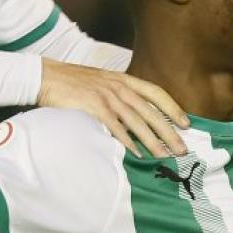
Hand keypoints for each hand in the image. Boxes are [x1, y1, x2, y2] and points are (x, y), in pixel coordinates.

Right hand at [40, 60, 189, 156]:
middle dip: (169, 131)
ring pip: (137, 121)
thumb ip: (119, 95)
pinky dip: (127, 141)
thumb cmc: (73, 83)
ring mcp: (107, 95)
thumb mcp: (102, 83)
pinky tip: (136, 153)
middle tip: (182, 148)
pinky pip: (115, 126)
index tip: (186, 123)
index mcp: (123, 79)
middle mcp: (119, 86)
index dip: (173, 108)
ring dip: (152, 140)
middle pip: (150, 111)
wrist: (46, 76)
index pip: (156, 93)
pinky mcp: (93, 106)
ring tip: (163, 155)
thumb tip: (135, 116)